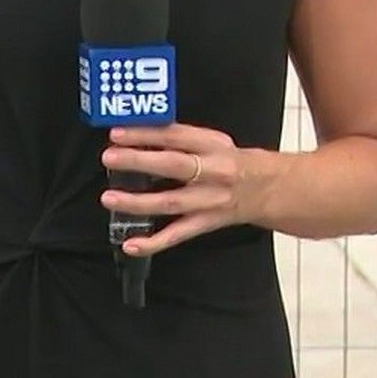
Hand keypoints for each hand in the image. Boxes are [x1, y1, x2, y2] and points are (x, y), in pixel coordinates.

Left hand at [100, 123, 267, 257]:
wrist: (266, 189)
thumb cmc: (233, 162)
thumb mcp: (213, 141)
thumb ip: (181, 138)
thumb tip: (141, 136)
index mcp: (212, 146)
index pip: (175, 136)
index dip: (145, 134)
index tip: (118, 133)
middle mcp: (212, 172)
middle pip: (172, 166)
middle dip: (138, 161)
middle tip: (110, 157)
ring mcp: (208, 201)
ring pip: (170, 202)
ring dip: (138, 202)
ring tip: (110, 198)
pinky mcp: (205, 223)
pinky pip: (177, 235)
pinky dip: (153, 242)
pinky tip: (131, 244)